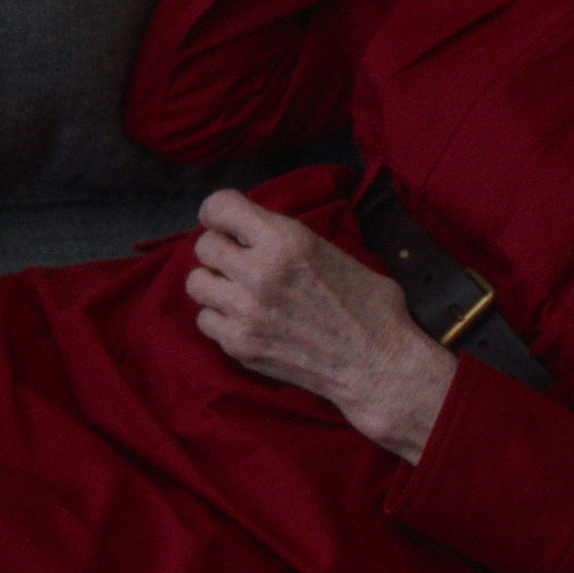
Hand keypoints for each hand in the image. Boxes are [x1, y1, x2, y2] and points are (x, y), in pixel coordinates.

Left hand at [184, 189, 458, 462]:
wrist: (377, 365)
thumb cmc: (368, 306)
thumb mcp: (331, 252)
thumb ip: (287, 240)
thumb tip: (255, 234)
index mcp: (285, 240)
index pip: (219, 206)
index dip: (218, 213)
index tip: (223, 222)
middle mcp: (259, 272)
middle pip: (204, 245)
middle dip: (220, 250)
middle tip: (236, 261)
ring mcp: (245, 311)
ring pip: (196, 282)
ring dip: (214, 283)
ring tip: (236, 290)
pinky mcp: (240, 345)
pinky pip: (204, 320)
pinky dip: (219, 318)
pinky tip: (243, 320)